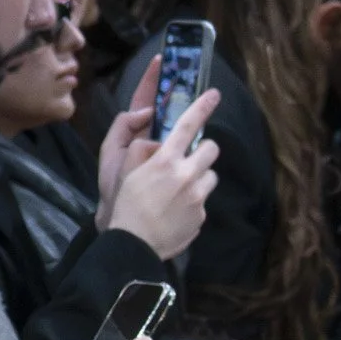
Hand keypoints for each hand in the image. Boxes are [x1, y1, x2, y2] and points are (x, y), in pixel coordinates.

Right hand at [102, 88, 220, 257]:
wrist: (134, 244)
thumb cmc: (126, 205)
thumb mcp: (126, 171)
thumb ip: (145, 151)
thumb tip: (161, 145)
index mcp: (166, 160)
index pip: (188, 125)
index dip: (202, 107)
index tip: (214, 95)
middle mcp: (187, 175)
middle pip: (211, 149)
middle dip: (203, 151)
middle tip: (189, 160)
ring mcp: (198, 197)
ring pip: (210, 176)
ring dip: (199, 179)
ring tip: (179, 192)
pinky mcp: (203, 215)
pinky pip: (203, 201)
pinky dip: (193, 203)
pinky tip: (176, 212)